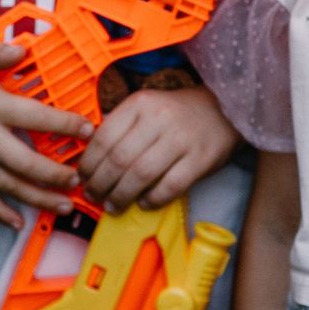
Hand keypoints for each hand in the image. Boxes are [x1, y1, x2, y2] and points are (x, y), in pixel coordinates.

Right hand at [0, 39, 92, 229]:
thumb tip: (22, 51)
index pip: (32, 117)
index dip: (63, 125)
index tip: (88, 130)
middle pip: (22, 162)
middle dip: (54, 174)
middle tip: (81, 179)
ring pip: (6, 186)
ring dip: (37, 198)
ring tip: (65, 205)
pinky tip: (20, 223)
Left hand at [75, 85, 240, 212]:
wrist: (225, 109)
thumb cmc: (177, 114)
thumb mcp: (146, 107)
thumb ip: (120, 127)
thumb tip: (90, 159)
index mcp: (140, 103)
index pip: (103, 137)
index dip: (88, 163)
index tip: (83, 178)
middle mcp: (159, 118)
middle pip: (119, 159)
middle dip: (100, 184)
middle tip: (94, 196)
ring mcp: (181, 138)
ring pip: (141, 174)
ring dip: (121, 195)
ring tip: (113, 206)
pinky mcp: (200, 159)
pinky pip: (170, 186)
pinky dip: (153, 199)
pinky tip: (144, 203)